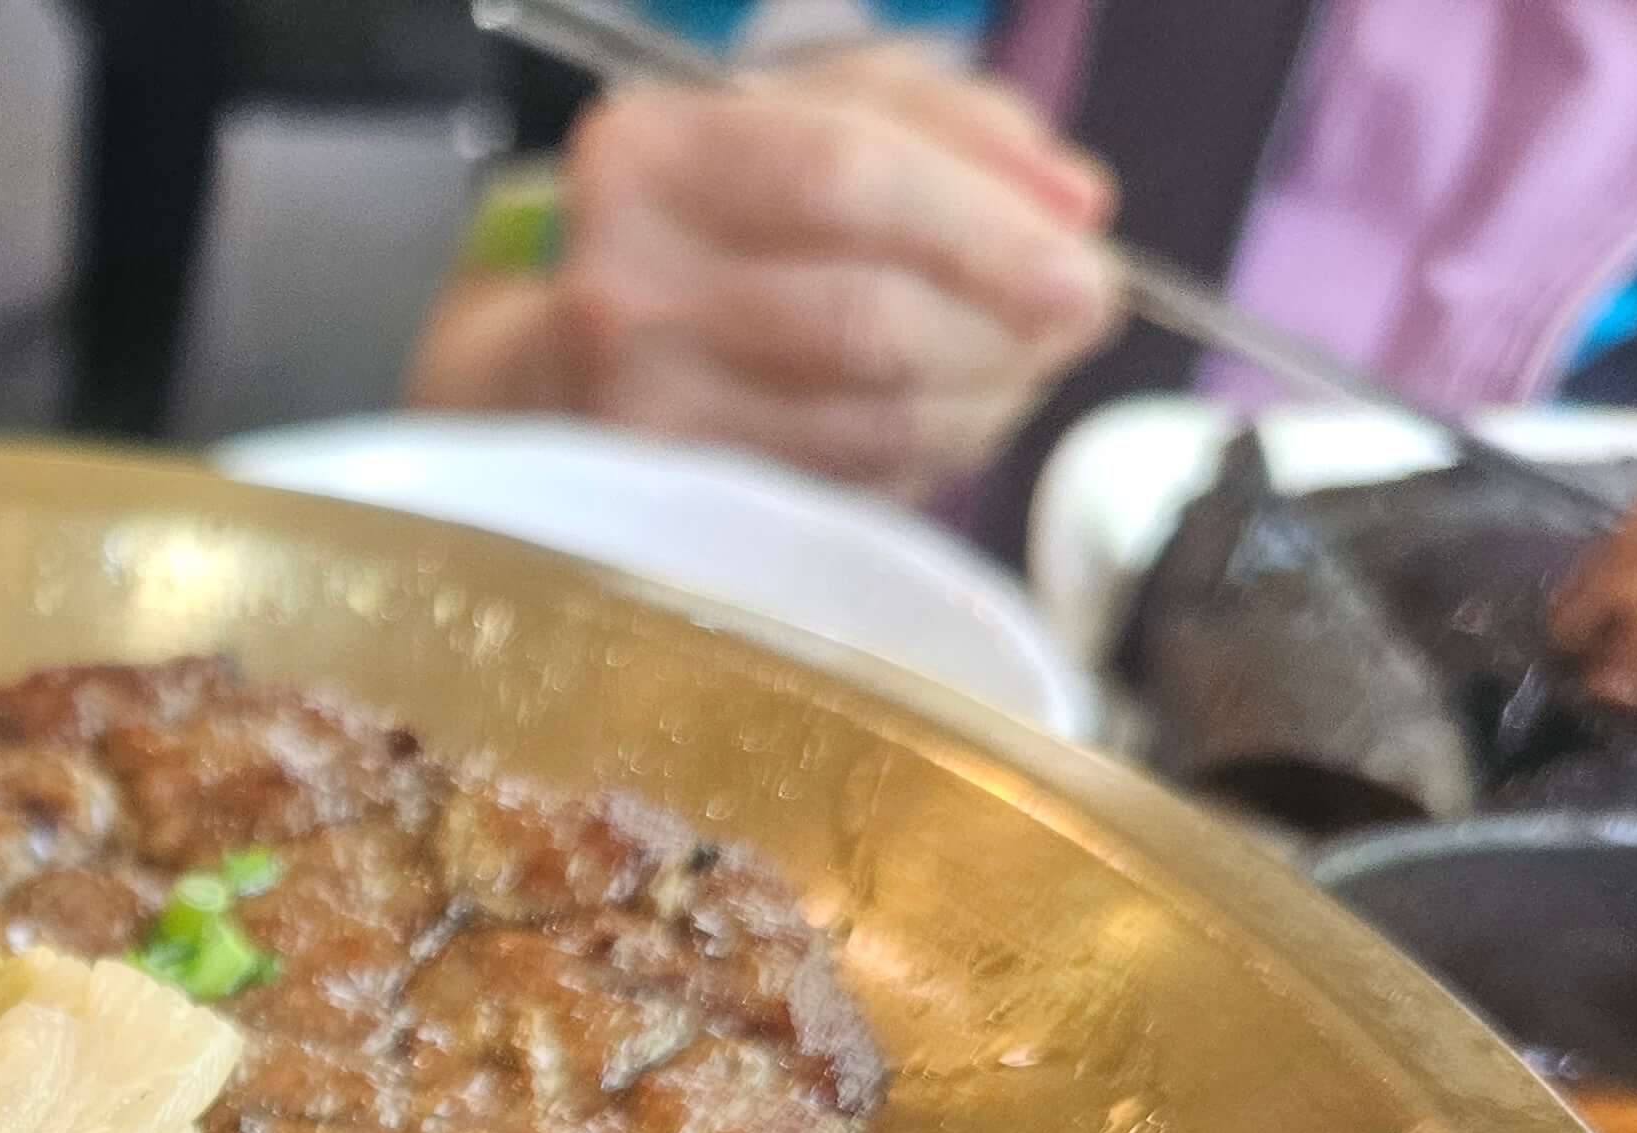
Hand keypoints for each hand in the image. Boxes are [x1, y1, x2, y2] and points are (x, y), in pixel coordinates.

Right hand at [407, 44, 1122, 497]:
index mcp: (649, 155)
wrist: (548, 366)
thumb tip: (1073, 208)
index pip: (846, 181)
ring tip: (1019, 368)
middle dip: (1004, 329)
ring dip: (982, 401)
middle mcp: (621, 290)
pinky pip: (845, 487)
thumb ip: (951, 130)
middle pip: (864, 318)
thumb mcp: (810, 117)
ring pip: (866, 421)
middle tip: (1075, 324)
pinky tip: (946, 416)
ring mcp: (634, 418)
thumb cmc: (706, 223)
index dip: (987, 229)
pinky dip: (925, 456)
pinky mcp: (667, 510)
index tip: (1088, 274)